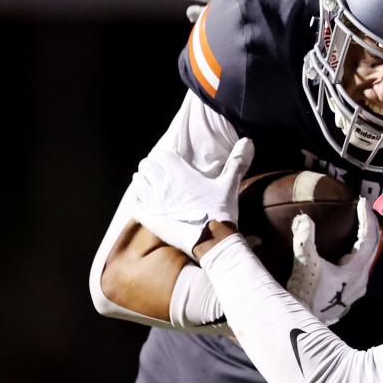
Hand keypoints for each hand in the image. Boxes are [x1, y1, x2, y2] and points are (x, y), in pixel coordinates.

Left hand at [132, 138, 253, 258]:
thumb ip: (236, 162)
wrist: (211, 241)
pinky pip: (135, 203)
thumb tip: (248, 141)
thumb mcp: (230, 185)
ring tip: (154, 187)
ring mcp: (153, 201)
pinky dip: (139, 201)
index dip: (165, 158)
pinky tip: (147, 204)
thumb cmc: (220, 211)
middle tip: (162, 174)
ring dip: (144, 182)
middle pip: (146, 166)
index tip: (171, 162)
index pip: (161, 155)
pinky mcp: (148, 218)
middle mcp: (163, 183)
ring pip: (138, 182)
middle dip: (152, 167)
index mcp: (180, 173)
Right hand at [286, 198, 380, 324]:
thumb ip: (304, 240)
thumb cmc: (306, 296)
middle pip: (372, 247)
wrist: (304, 327)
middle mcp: (361, 279)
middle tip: (363, 209)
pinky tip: (344, 249)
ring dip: (364, 240)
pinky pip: (358, 266)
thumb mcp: (304, 265)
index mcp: (356, 270)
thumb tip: (303, 218)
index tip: (362, 201)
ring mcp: (357, 288)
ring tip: (357, 225)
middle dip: (369, 226)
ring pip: (366, 258)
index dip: (366, 217)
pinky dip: (355, 252)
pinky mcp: (349, 293)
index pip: (368, 237)